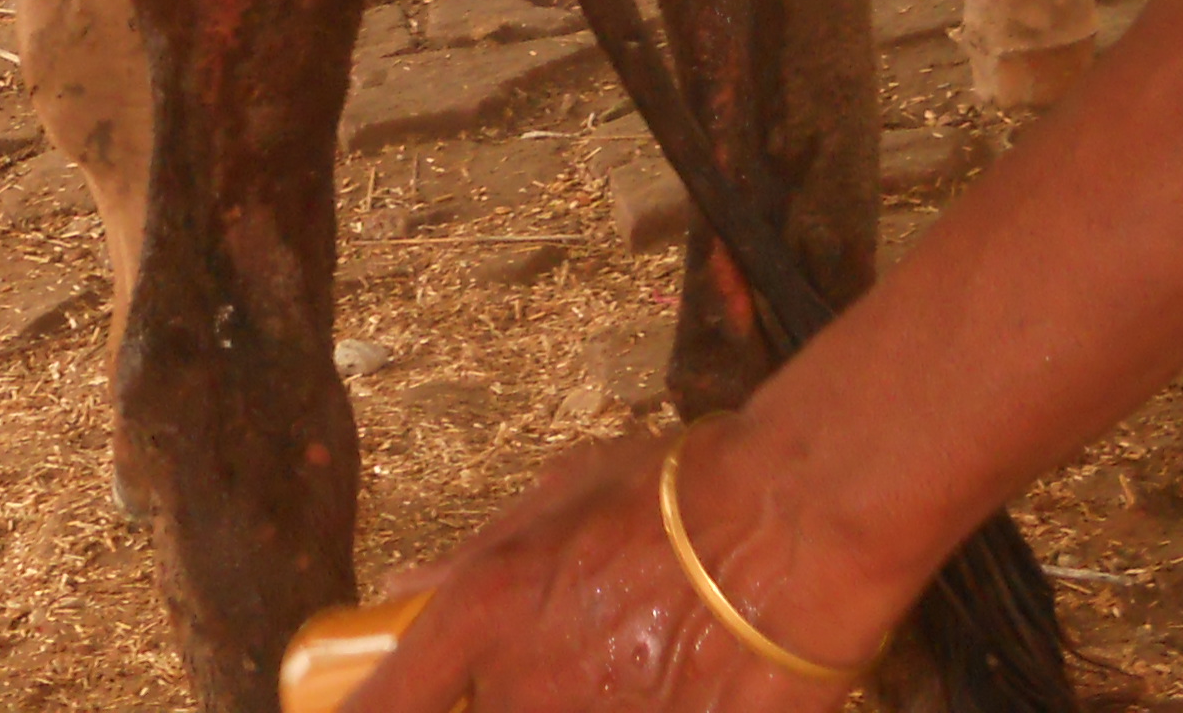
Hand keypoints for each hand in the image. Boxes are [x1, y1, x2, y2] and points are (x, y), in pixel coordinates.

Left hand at [347, 423, 876, 712]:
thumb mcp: (561, 492)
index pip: (387, 703)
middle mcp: (527, 687)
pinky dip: (639, 706)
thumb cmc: (683, 490)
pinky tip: (665, 684)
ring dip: (582, 697)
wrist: (796, 522)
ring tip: (629, 652)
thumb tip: (400, 594)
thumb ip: (475, 557)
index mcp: (486, 609)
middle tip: (569, 655)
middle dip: (517, 694)